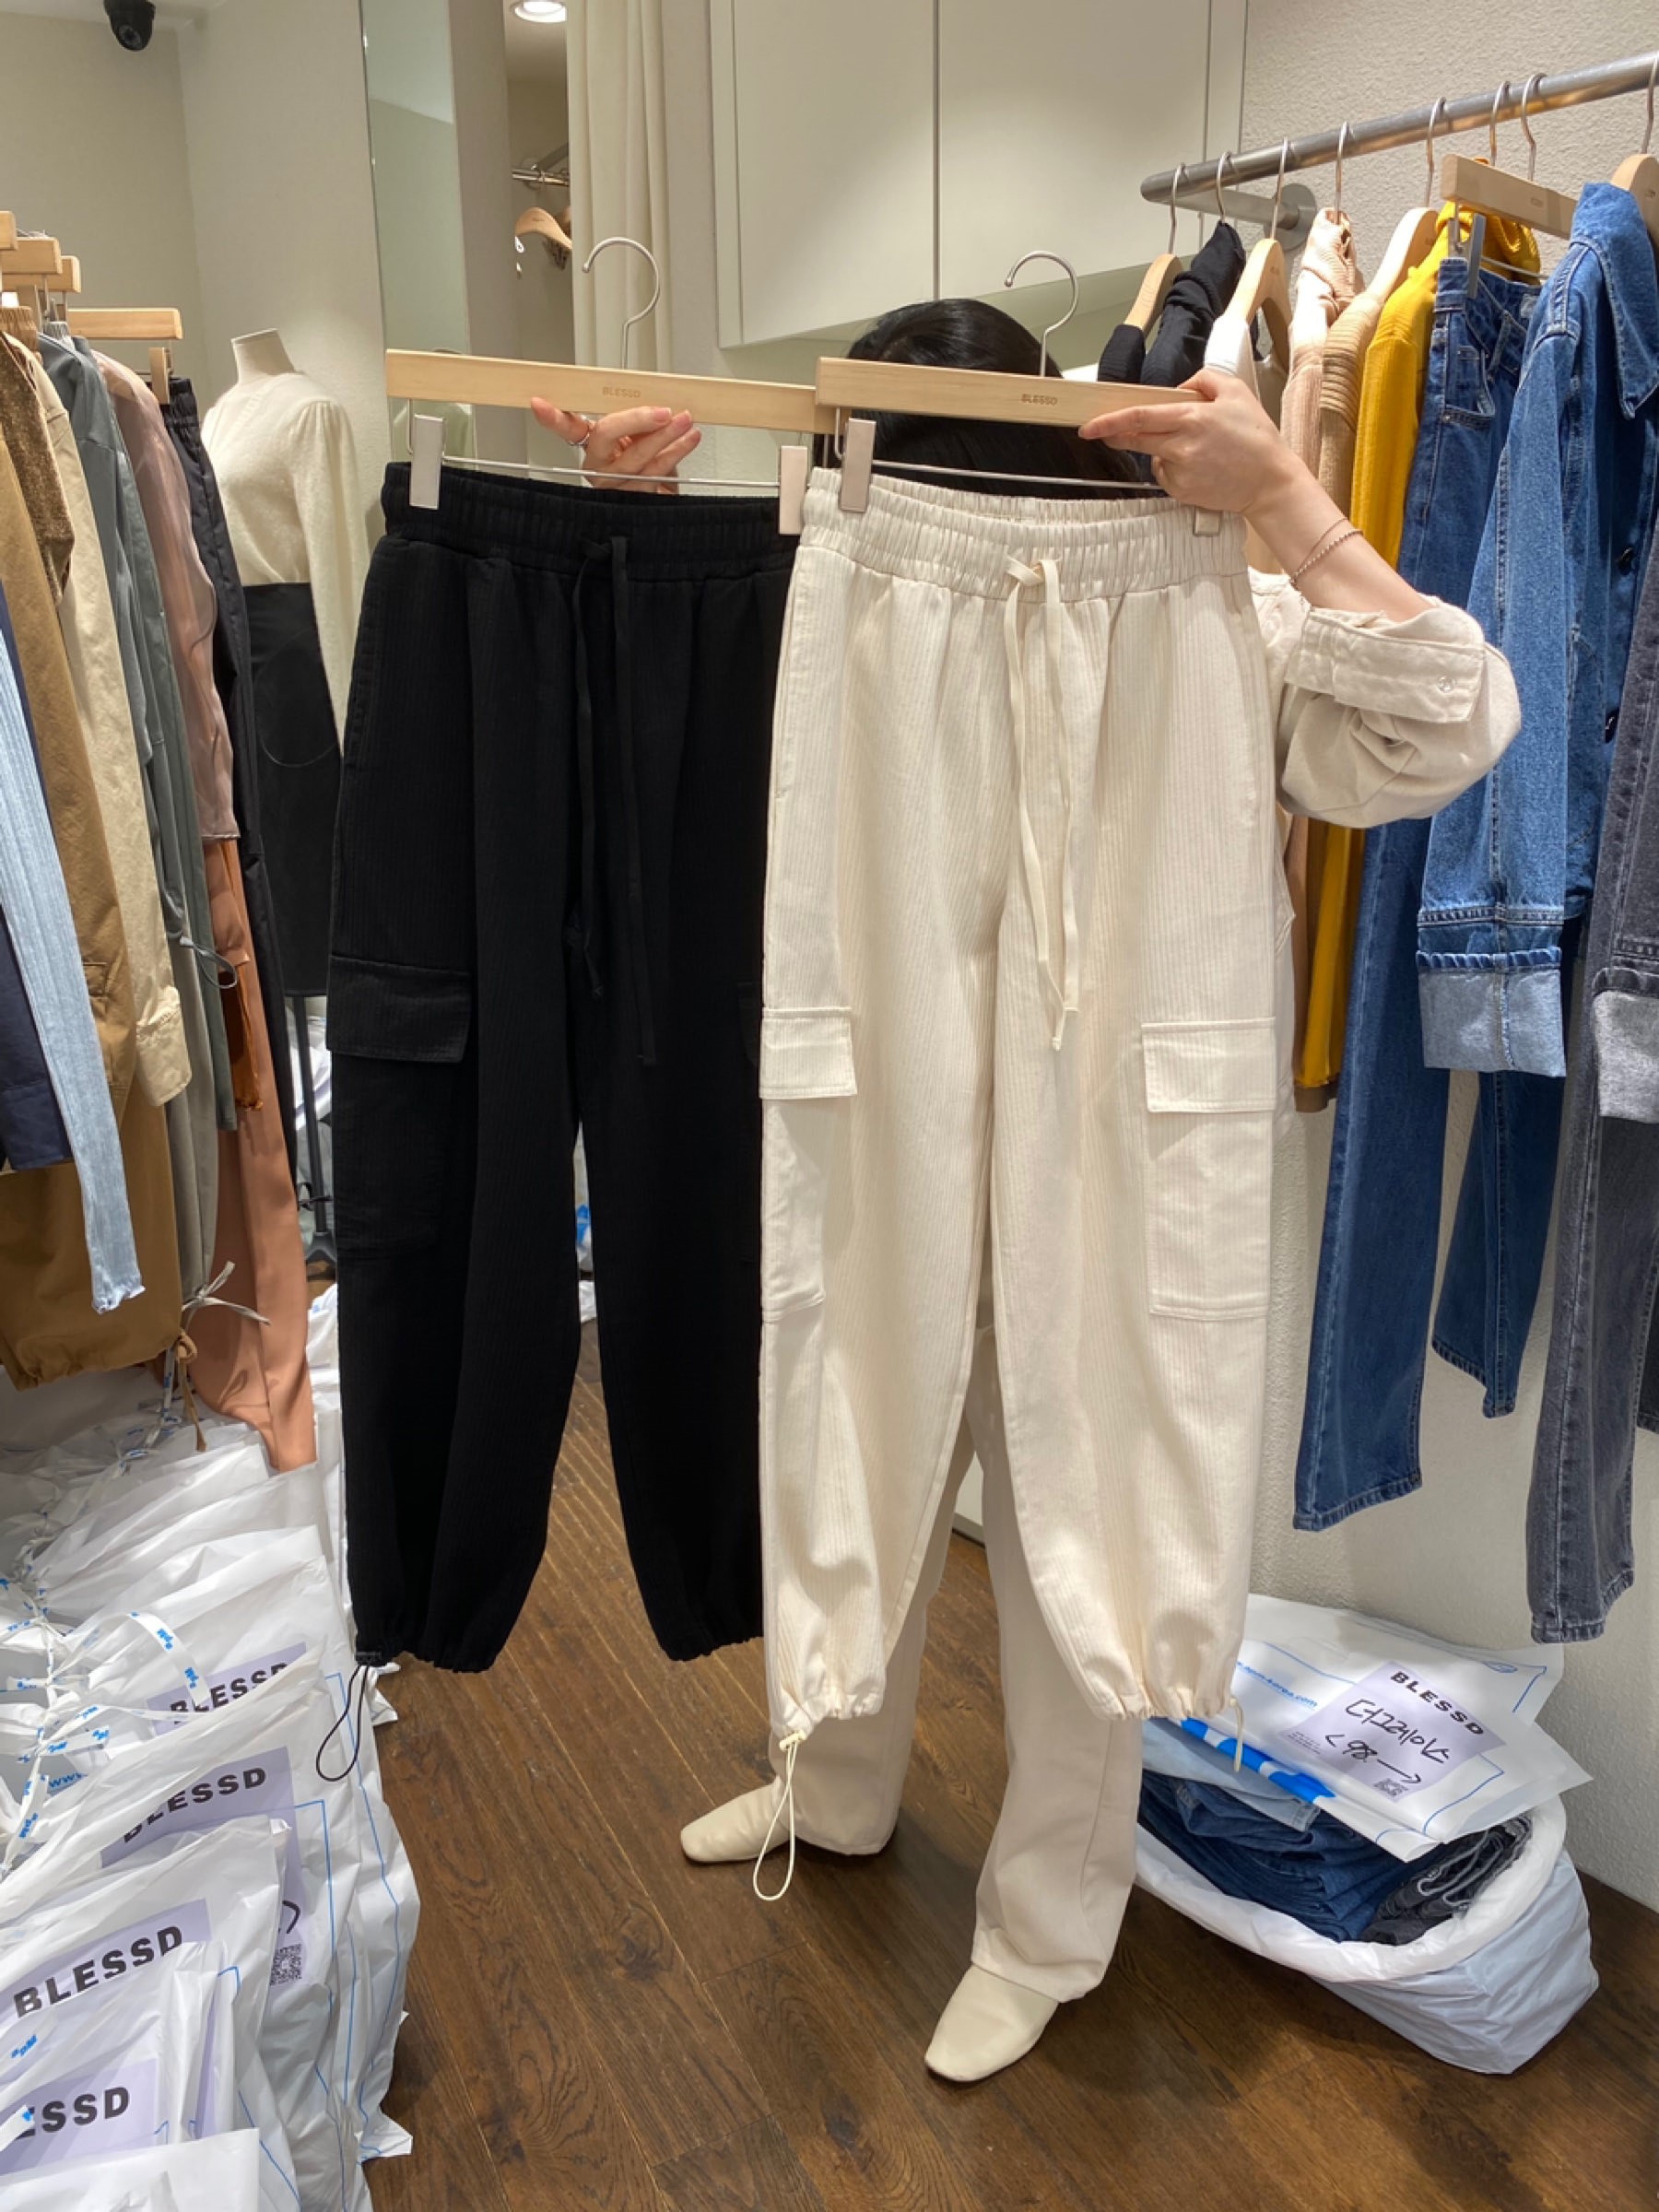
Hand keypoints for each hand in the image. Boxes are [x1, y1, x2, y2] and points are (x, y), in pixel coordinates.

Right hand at [530, 400, 699, 491]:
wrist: (661, 501)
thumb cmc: (646, 464)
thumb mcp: (637, 436)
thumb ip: (638, 418)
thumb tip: (655, 394)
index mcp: (593, 446)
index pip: (568, 428)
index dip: (553, 417)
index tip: (539, 404)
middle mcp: (599, 466)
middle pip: (607, 436)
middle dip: (636, 419)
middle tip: (663, 411)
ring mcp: (615, 485)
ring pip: (638, 457)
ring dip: (667, 437)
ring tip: (685, 421)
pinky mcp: (635, 500)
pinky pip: (656, 473)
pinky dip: (676, 453)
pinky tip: (689, 440)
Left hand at [1082, 369, 1426, 617]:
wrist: (1271, 481)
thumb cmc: (1256, 436)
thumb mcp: (1236, 391)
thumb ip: (1203, 380)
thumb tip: (1178, 388)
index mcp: (1192, 418)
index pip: (1140, 417)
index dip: (1110, 421)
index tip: (1088, 425)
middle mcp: (1181, 446)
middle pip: (1136, 439)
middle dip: (1116, 436)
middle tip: (1105, 433)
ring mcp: (1180, 472)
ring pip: (1153, 458)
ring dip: (1160, 450)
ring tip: (1197, 450)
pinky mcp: (1182, 492)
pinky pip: (1165, 476)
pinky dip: (1173, 469)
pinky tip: (1198, 468)